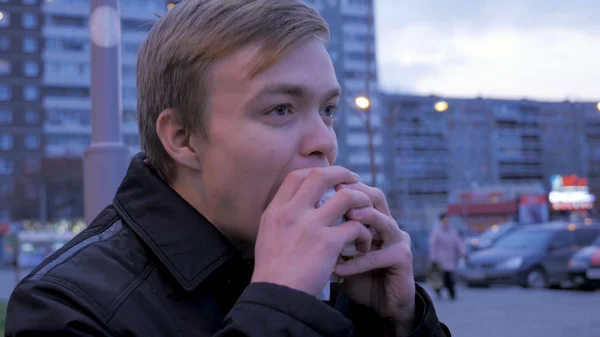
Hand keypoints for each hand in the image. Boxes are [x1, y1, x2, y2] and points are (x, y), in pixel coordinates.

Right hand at [251, 167, 373, 295]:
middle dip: (342, 174)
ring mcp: (311, 226)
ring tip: (366, 211)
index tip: (329, 178)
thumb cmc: (272, 272)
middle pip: (321, 176)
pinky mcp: (328, 243)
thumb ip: (280, 217)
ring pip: (346, 197)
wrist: (276, 298)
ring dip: (361, 200)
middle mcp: (292, 213)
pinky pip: (356, 227)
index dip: (315, 172)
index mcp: (275, 210)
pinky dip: (364, 233)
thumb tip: (293, 205)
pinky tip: (363, 243)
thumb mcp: (266, 235)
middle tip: (355, 180)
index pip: (296, 176)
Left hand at [333, 183, 415, 332]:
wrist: (379, 306)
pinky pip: (378, 257)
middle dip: (355, 194)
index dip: (344, 185)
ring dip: (361, 220)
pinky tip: (337, 268)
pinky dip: (356, 262)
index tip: (320, 185)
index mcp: (373, 217)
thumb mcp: (338, 251)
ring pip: (382, 222)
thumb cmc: (356, 276)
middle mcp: (388, 224)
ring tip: (339, 223)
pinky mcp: (402, 259)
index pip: (361, 190)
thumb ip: (328, 233)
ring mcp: (398, 240)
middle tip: (333, 195)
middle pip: (376, 197)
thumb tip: (301, 215)